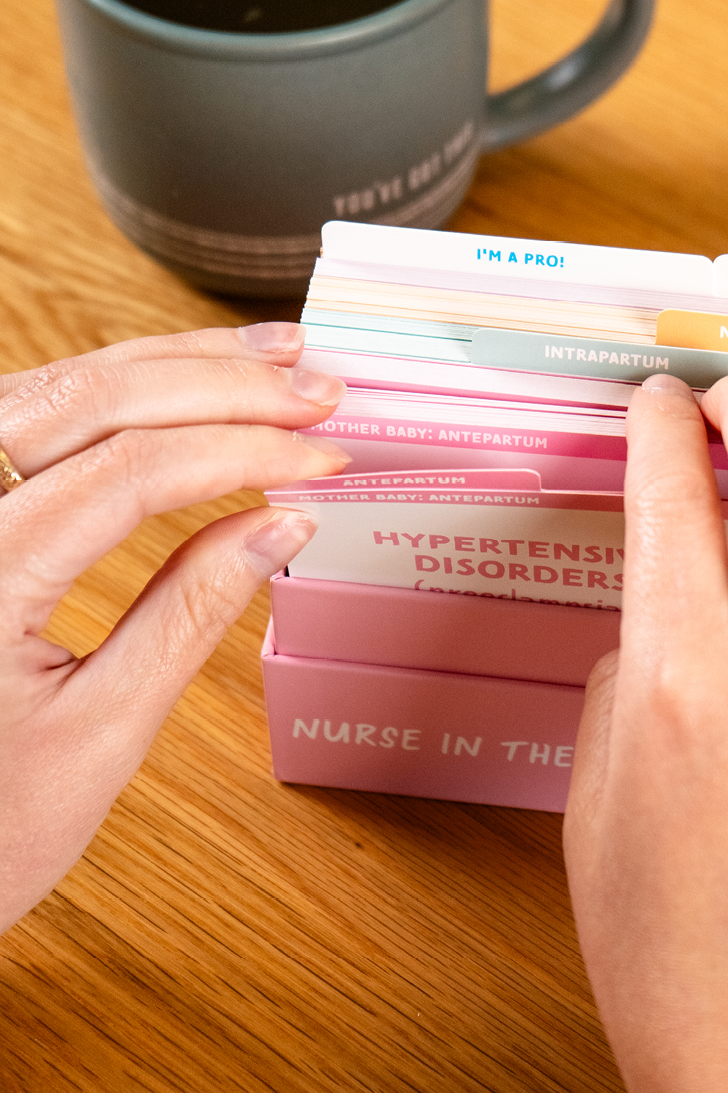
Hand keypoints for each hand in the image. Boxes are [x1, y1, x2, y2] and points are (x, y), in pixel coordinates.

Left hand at [0, 323, 350, 933]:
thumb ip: (190, 616)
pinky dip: (125, 389)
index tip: (324, 458)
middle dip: (218, 383)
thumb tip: (281, 525)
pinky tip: (187, 379)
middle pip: (90, 401)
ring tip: (273, 357)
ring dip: (174, 365)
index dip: (241, 451)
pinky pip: (37, 416)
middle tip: (316, 386)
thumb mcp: (100, 735)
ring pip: (59, 386)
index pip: (129, 473)